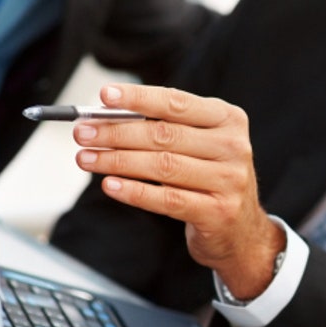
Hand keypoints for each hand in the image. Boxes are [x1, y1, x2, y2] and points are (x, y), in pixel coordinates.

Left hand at [73, 84, 281, 298]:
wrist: (241, 230)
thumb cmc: (211, 178)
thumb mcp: (200, 144)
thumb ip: (164, 128)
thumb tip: (108, 117)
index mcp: (228, 119)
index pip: (176, 103)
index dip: (138, 98)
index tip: (104, 96)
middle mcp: (233, 146)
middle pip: (164, 135)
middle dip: (116, 132)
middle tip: (84, 133)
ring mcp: (228, 180)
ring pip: (162, 166)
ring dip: (117, 161)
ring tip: (87, 158)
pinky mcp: (217, 212)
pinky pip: (166, 200)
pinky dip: (134, 191)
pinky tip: (110, 185)